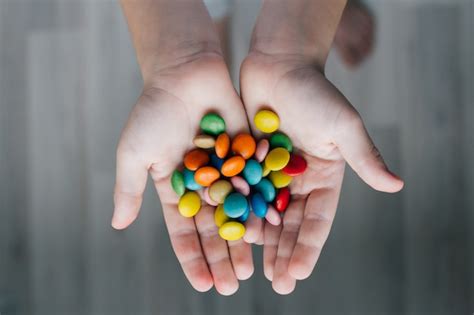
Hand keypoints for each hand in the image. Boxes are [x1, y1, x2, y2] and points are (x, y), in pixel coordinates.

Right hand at [112, 54, 252, 294]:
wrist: (186, 73)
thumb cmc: (155, 111)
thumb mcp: (134, 152)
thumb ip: (128, 189)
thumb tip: (117, 226)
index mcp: (175, 189)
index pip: (183, 231)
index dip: (192, 258)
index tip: (202, 284)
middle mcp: (203, 186)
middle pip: (213, 228)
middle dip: (220, 257)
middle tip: (232, 286)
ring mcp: (226, 173)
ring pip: (236, 214)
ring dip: (242, 242)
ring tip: (251, 269)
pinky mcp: (247, 157)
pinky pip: (255, 188)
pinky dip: (261, 210)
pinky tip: (268, 232)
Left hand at [240, 51, 403, 293]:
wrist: (280, 64)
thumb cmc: (316, 92)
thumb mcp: (344, 125)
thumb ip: (366, 156)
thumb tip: (397, 185)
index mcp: (323, 177)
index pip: (318, 220)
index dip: (309, 247)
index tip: (298, 274)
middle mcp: (297, 180)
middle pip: (290, 224)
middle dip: (284, 253)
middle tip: (277, 284)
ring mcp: (270, 173)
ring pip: (265, 214)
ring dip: (261, 241)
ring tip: (254, 269)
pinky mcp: (247, 162)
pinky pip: (242, 193)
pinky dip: (237, 214)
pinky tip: (231, 234)